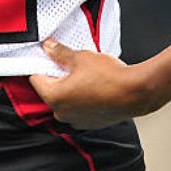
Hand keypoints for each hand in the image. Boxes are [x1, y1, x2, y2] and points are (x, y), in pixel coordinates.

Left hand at [28, 38, 145, 129]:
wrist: (135, 93)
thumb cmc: (108, 77)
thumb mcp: (80, 57)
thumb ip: (60, 53)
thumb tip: (48, 47)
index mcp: (54, 97)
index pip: (36, 79)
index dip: (40, 64)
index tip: (45, 55)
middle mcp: (62, 113)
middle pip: (50, 90)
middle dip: (56, 76)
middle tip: (66, 61)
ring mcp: (76, 120)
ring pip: (65, 100)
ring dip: (69, 87)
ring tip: (82, 72)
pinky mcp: (90, 123)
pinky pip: (78, 108)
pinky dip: (81, 97)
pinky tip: (92, 84)